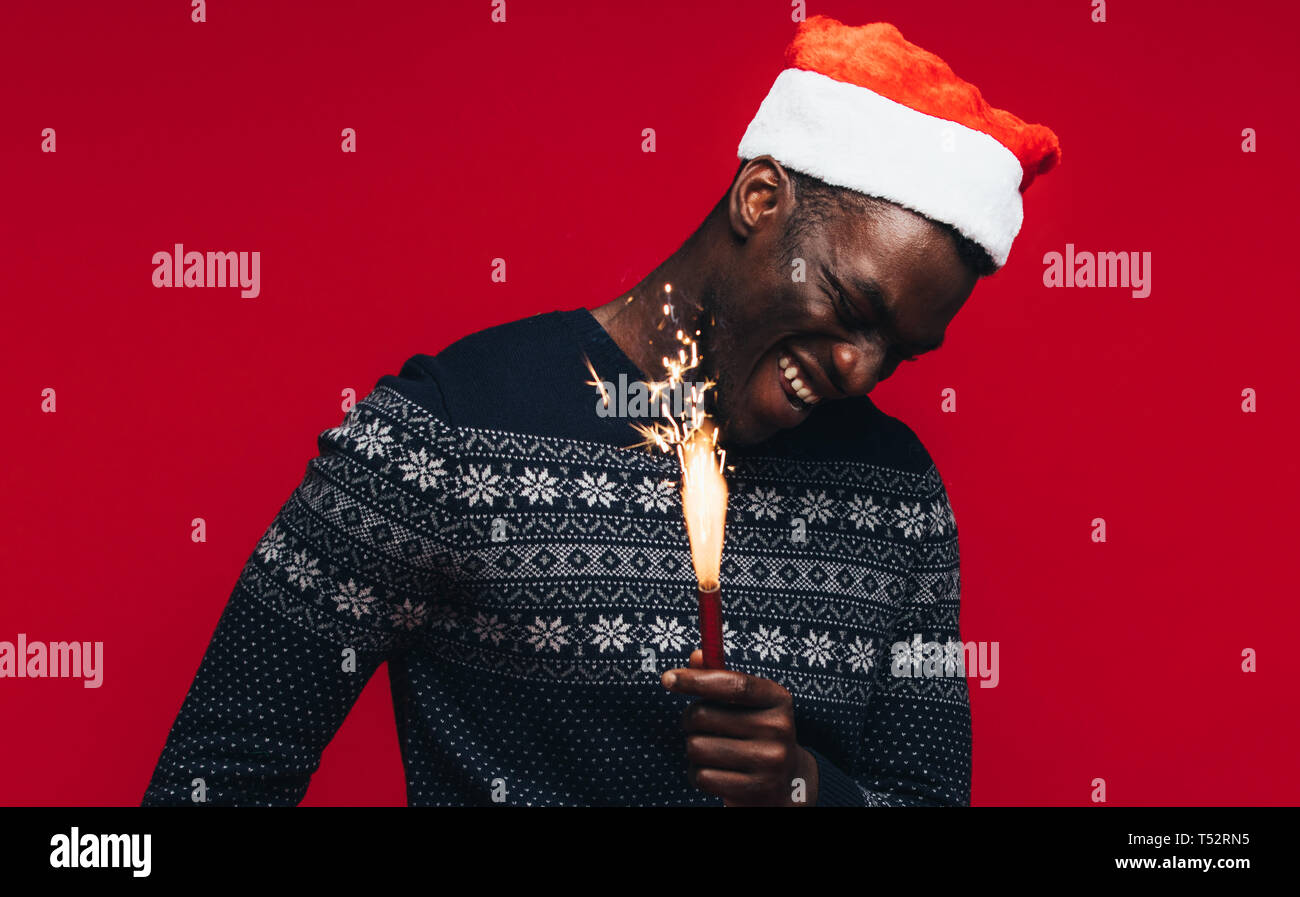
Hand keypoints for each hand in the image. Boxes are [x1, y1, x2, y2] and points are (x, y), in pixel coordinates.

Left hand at [661, 649, 818, 806]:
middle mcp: (778, 728)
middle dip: (690, 720)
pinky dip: (698, 773)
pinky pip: (702, 776)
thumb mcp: (748, 702)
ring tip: (709, 749)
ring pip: (697, 747)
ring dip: (693, 748)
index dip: (697, 680)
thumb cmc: (756, 731)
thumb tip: (697, 656)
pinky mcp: (754, 790)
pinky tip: (714, 770)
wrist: (787, 780)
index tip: (668, 678)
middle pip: (704, 716)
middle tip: (697, 724)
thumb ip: (721, 677)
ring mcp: (769, 761)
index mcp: (777, 699)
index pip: (734, 684)